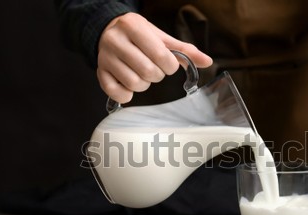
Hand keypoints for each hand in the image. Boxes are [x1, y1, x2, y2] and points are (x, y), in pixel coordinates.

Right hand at [97, 13, 212, 102]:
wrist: (109, 31)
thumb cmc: (140, 36)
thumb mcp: (161, 38)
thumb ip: (184, 51)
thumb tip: (208, 62)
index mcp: (133, 26)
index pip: (160, 55)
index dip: (169, 66)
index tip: (167, 63)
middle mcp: (115, 40)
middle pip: (147, 71)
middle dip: (157, 75)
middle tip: (154, 69)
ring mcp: (105, 57)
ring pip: (133, 83)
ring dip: (144, 85)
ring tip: (141, 74)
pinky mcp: (100, 73)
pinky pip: (116, 93)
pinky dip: (126, 95)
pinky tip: (129, 86)